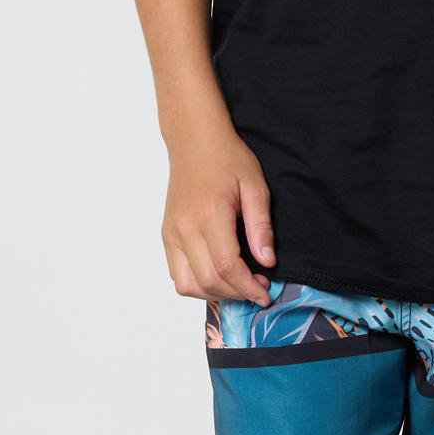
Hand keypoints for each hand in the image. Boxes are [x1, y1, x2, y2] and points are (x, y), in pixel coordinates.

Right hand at [162, 127, 275, 304]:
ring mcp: (171, 233)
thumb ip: (261, 228)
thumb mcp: (255, 187)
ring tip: (238, 285)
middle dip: (237, 294)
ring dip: (215, 294)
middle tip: (258, 289)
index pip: (228, 267)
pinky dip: (197, 284)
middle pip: (208, 281)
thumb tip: (266, 262)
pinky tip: (218, 276)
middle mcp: (185, 228)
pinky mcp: (166, 235)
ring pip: (187, 284)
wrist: (194, 140)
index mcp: (209, 215)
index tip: (265, 293)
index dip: (249, 287)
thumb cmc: (227, 158)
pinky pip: (177, 273)